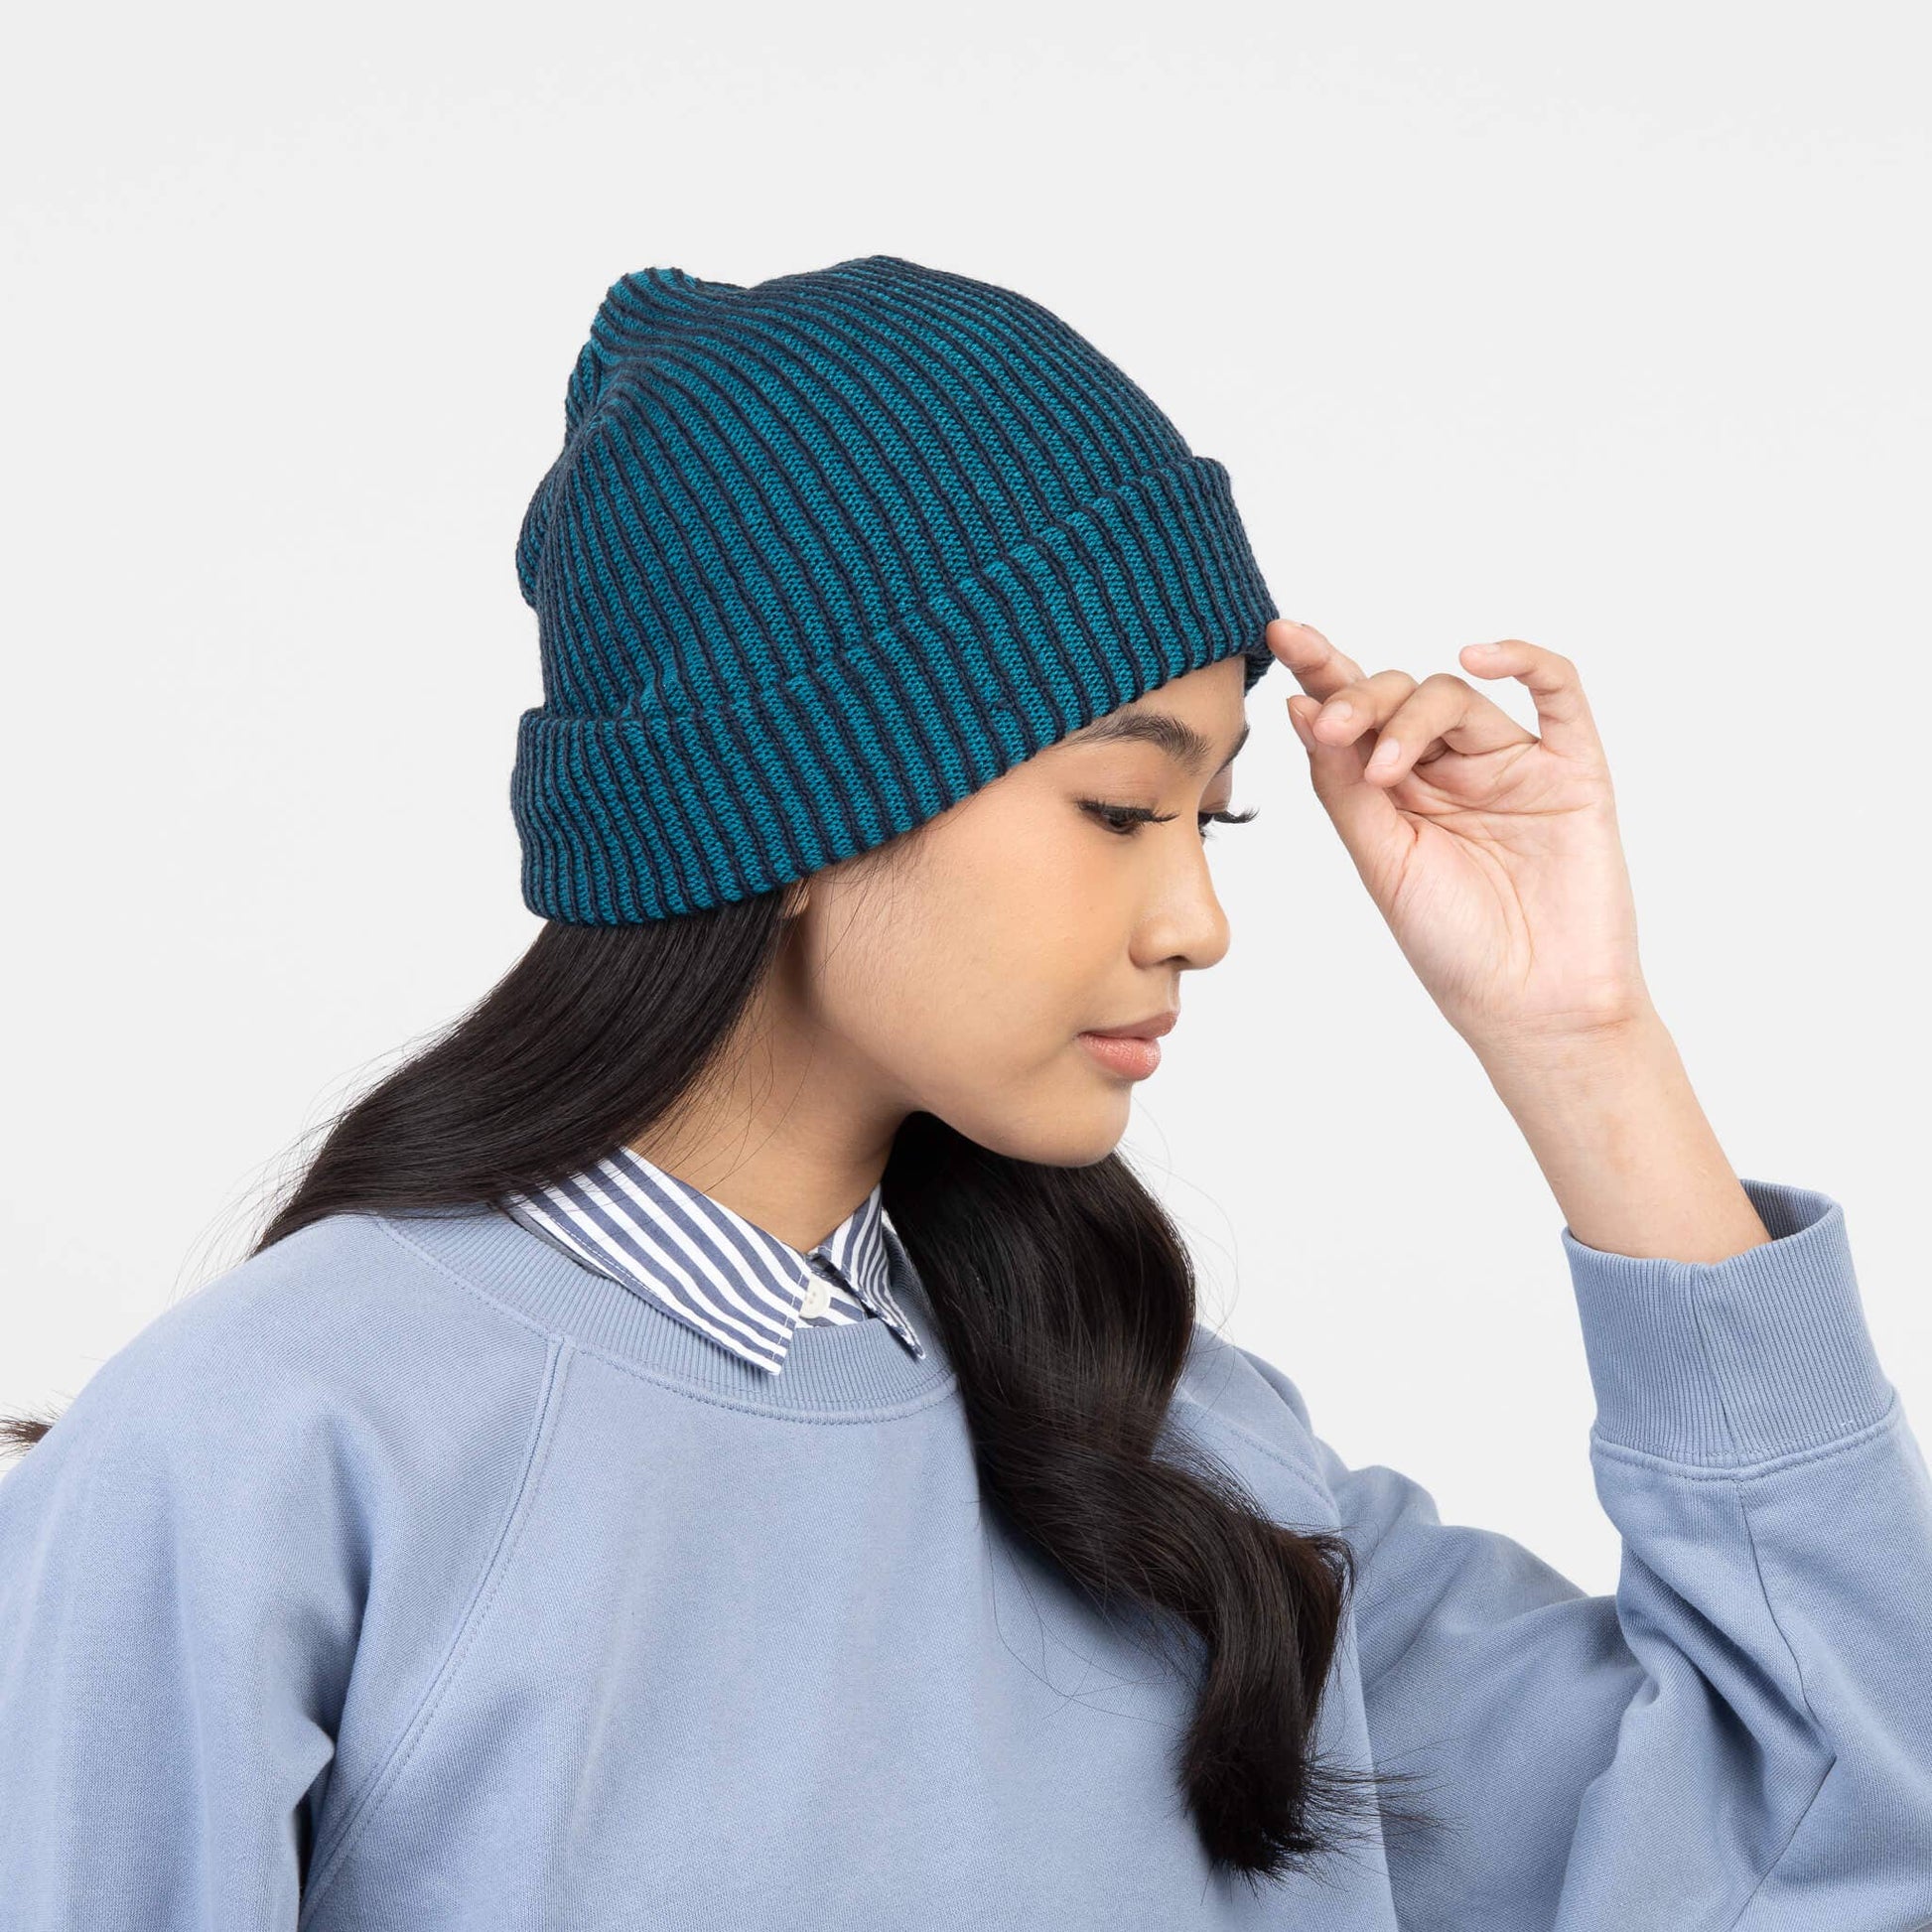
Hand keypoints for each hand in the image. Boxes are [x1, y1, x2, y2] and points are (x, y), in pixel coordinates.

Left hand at [1266, 618, 1650, 1055]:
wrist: (1532, 1008)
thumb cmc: (1453, 946)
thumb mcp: (1382, 863)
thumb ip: (1344, 786)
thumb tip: (1303, 708)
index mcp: (1395, 791)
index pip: (1354, 713)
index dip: (1320, 668)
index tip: (1282, 634)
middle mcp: (1450, 768)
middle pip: (1400, 695)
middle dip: (1359, 699)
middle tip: (1330, 727)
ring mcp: (1512, 765)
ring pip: (1457, 697)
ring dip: (1411, 716)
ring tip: (1385, 769)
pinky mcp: (1573, 770)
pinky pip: (1560, 693)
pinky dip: (1524, 660)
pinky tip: (1477, 656)